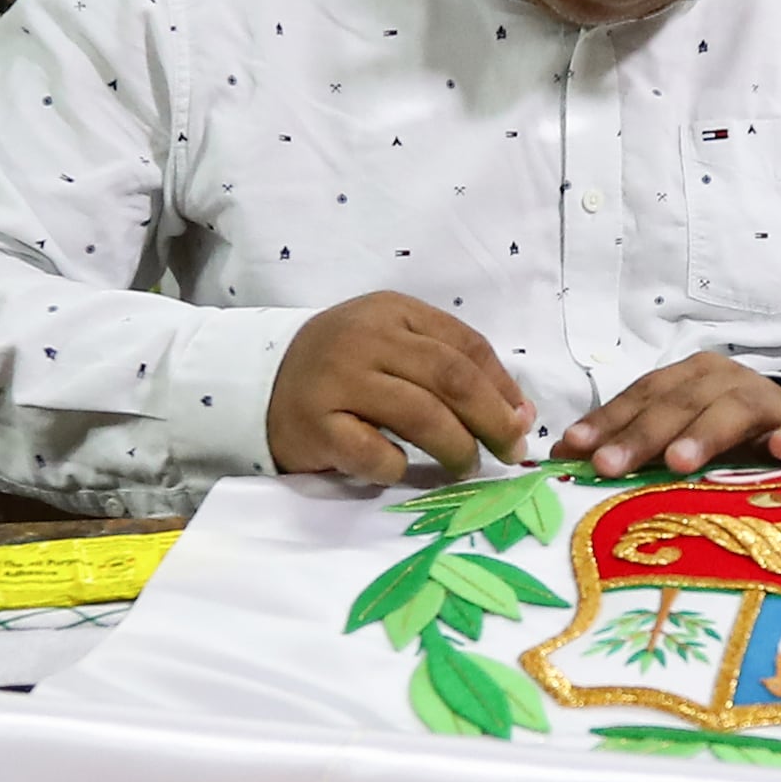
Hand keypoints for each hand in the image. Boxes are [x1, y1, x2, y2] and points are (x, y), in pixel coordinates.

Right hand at [269, 292, 532, 482]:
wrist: (259, 384)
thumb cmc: (342, 369)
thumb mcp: (393, 346)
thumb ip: (452, 368)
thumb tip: (520, 413)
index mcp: (394, 311)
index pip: (467, 346)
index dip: (504, 388)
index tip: (521, 422)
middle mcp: (367, 338)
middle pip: (452, 378)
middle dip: (492, 420)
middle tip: (509, 453)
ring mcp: (339, 380)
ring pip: (421, 415)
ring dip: (457, 448)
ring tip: (467, 467)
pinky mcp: (317, 425)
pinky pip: (374, 452)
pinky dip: (398, 467)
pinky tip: (401, 470)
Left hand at [564, 351, 780, 478]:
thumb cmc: (725, 436)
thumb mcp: (675, 433)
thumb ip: (627, 441)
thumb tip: (560, 457)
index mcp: (686, 378)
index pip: (641, 395)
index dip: (607, 420)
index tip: (574, 447)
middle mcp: (720, 380)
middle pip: (677, 404)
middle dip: (641, 435)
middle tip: (608, 465)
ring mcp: (762, 401)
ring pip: (729, 413)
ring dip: (703, 435)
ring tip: (677, 463)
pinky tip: (780, 450)